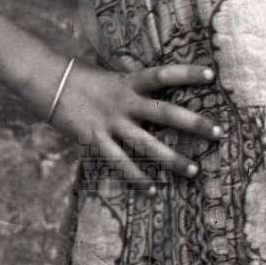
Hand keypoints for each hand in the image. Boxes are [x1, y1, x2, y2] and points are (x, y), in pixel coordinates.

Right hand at [48, 56, 221, 189]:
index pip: (162, 74)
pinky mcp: (95, 140)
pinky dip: (136, 178)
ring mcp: (110, 123)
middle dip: (193, 123)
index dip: (186, 73)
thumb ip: (132, 84)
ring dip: (172, 158)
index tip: (212, 74)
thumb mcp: (110, 75)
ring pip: (147, 144)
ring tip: (194, 171)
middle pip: (165, 113)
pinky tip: (153, 190)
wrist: (46, 82)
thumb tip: (154, 85)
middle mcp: (124, 102)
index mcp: (128, 81)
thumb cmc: (81, 77)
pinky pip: (120, 163)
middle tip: (218, 132)